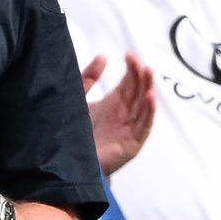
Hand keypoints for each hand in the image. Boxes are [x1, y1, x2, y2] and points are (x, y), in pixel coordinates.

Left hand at [83, 52, 157, 176]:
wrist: (70, 164)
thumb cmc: (77, 134)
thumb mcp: (80, 100)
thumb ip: (88, 78)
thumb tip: (103, 56)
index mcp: (115, 103)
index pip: (129, 82)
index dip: (132, 69)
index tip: (129, 55)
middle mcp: (125, 114)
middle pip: (138, 91)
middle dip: (140, 75)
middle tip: (137, 60)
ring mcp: (130, 128)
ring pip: (144, 106)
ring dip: (148, 88)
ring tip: (148, 72)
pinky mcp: (131, 144)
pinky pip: (144, 126)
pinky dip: (149, 112)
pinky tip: (150, 97)